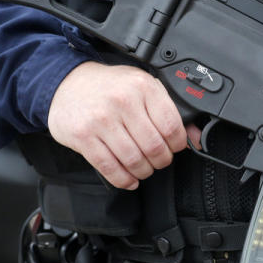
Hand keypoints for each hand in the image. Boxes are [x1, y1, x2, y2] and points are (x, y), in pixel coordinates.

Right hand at [47, 62, 201, 189]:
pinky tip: (129, 179)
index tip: (175, 147)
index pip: (171, 126)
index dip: (177, 144)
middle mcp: (122, 101)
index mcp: (143, 87)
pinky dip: (123, 179)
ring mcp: (101, 120)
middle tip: (159, 161)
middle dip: (161, 161)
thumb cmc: (110, 87)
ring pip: (133, 160)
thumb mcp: (143, 87)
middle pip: (154, 147)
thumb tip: (195, 137)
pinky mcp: (83, 137)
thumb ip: (170, 109)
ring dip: (143, 171)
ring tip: (144, 169)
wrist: (67, 83)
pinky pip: (109, 167)